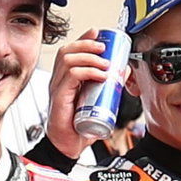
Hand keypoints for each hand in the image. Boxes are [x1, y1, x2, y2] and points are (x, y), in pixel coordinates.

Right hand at [44, 30, 112, 159]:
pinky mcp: (59, 98)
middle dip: (88, 44)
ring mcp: (57, 89)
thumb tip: (124, 71)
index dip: (84, 38)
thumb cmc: (78, 127)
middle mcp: (58, 81)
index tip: (99, 33)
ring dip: (90, 57)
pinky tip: (100, 75)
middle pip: (67, 51)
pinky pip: (71, 76)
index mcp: (64, 80)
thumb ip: (108, 86)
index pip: (70, 51)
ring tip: (105, 64)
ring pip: (68, 59)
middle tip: (104, 49)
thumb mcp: (97, 101)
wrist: (69, 147)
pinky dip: (87, 71)